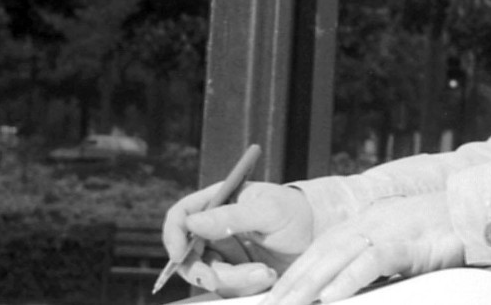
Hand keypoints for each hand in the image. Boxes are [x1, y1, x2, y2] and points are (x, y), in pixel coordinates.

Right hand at [162, 180, 315, 296]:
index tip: (177, 254)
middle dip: (201, 270)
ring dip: (234, 279)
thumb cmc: (294, 212)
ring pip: (208, 275)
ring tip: (264, 272)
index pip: (181, 215)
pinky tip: (267, 275)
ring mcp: (224, 253)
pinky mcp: (236, 273)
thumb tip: (193, 223)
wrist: (317, 235)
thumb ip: (231, 216)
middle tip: (219, 279)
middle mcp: (215, 228)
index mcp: (218, 202)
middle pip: (187, 254)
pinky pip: (229, 287)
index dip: (173, 234)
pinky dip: (246, 285)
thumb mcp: (268, 209)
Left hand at [261, 191, 464, 304]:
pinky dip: (350, 278)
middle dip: (292, 282)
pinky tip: (332, 296)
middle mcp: (371, 223)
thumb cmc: (441, 231)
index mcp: (365, 223)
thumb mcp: (399, 246)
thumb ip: (372, 262)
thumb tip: (343, 288)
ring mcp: (390, 230)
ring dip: (310, 284)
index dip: (295, 273)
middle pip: (322, 254)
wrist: (480, 210)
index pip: (320, 250)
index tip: (274, 298)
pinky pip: (375, 260)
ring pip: (339, 256)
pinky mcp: (412, 243)